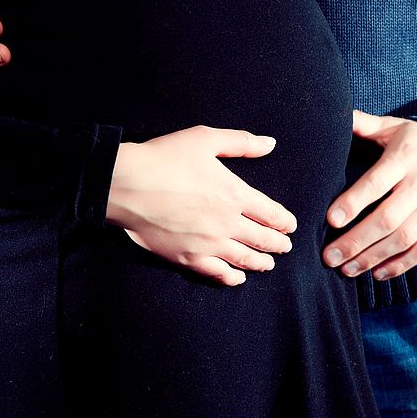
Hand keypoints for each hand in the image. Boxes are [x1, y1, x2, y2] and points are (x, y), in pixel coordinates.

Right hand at [107, 126, 297, 285]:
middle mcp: (227, 223)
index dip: (285, 221)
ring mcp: (208, 244)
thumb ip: (242, 142)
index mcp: (235, 194)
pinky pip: (217, 273)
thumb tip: (270, 143)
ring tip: (269, 264)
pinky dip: (232, 278)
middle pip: (262, 239)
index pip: (271, 214)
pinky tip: (238, 278)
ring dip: (261, 263)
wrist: (126, 184)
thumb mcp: (205, 139)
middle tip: (285, 246)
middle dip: (278, 244)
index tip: (290, 226)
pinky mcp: (187, 258)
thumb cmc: (164, 157)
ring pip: (244, 259)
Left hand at [323, 110, 416, 280]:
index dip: (354, 201)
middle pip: (388, 218)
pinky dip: (400, 264)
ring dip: (373, 257)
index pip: (377, 182)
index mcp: (407, 156)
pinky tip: (377, 273)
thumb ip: (364, 124)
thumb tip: (334, 116)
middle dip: (357, 241)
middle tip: (329, 257)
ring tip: (346, 269)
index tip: (331, 219)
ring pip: (404, 238)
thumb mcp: (396, 126)